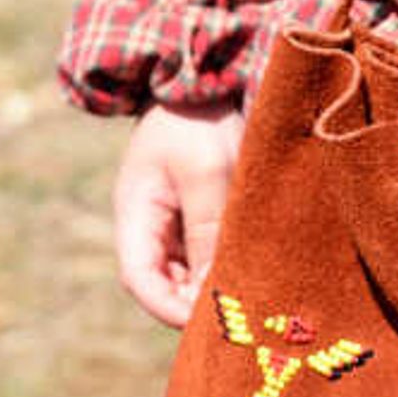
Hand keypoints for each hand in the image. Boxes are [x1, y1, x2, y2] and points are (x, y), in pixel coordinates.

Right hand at [112, 98, 245, 327]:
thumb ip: (208, 228)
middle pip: (167, 284)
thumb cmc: (200, 116)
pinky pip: (212, 251)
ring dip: (217, 286)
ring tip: (256, 297)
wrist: (209, 74)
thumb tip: (216, 287)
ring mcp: (177, 219)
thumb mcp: (207, 169)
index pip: (140, 279)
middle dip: (198, 305)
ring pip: (192, 272)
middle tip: (243, 319)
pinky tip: (260, 270)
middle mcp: (153, 224)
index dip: (168, 308)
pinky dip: (230, 264)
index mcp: (137, 212)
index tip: (207, 322)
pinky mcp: (204, 212)